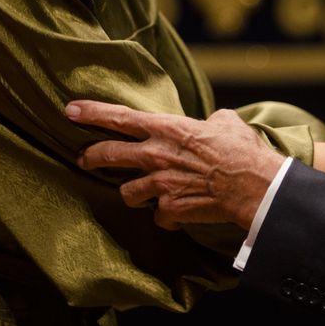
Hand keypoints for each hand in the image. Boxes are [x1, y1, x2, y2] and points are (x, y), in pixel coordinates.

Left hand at [66, 101, 285, 228]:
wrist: (253, 186)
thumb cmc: (242, 151)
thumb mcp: (227, 123)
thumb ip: (211, 121)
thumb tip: (213, 122)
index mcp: (168, 129)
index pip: (120, 118)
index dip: (91, 113)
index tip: (70, 110)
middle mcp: (157, 155)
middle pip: (109, 155)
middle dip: (91, 157)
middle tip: (84, 159)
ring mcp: (160, 185)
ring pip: (127, 192)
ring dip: (134, 193)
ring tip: (141, 194)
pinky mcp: (170, 210)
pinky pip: (158, 215)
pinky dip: (166, 215)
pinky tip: (177, 213)